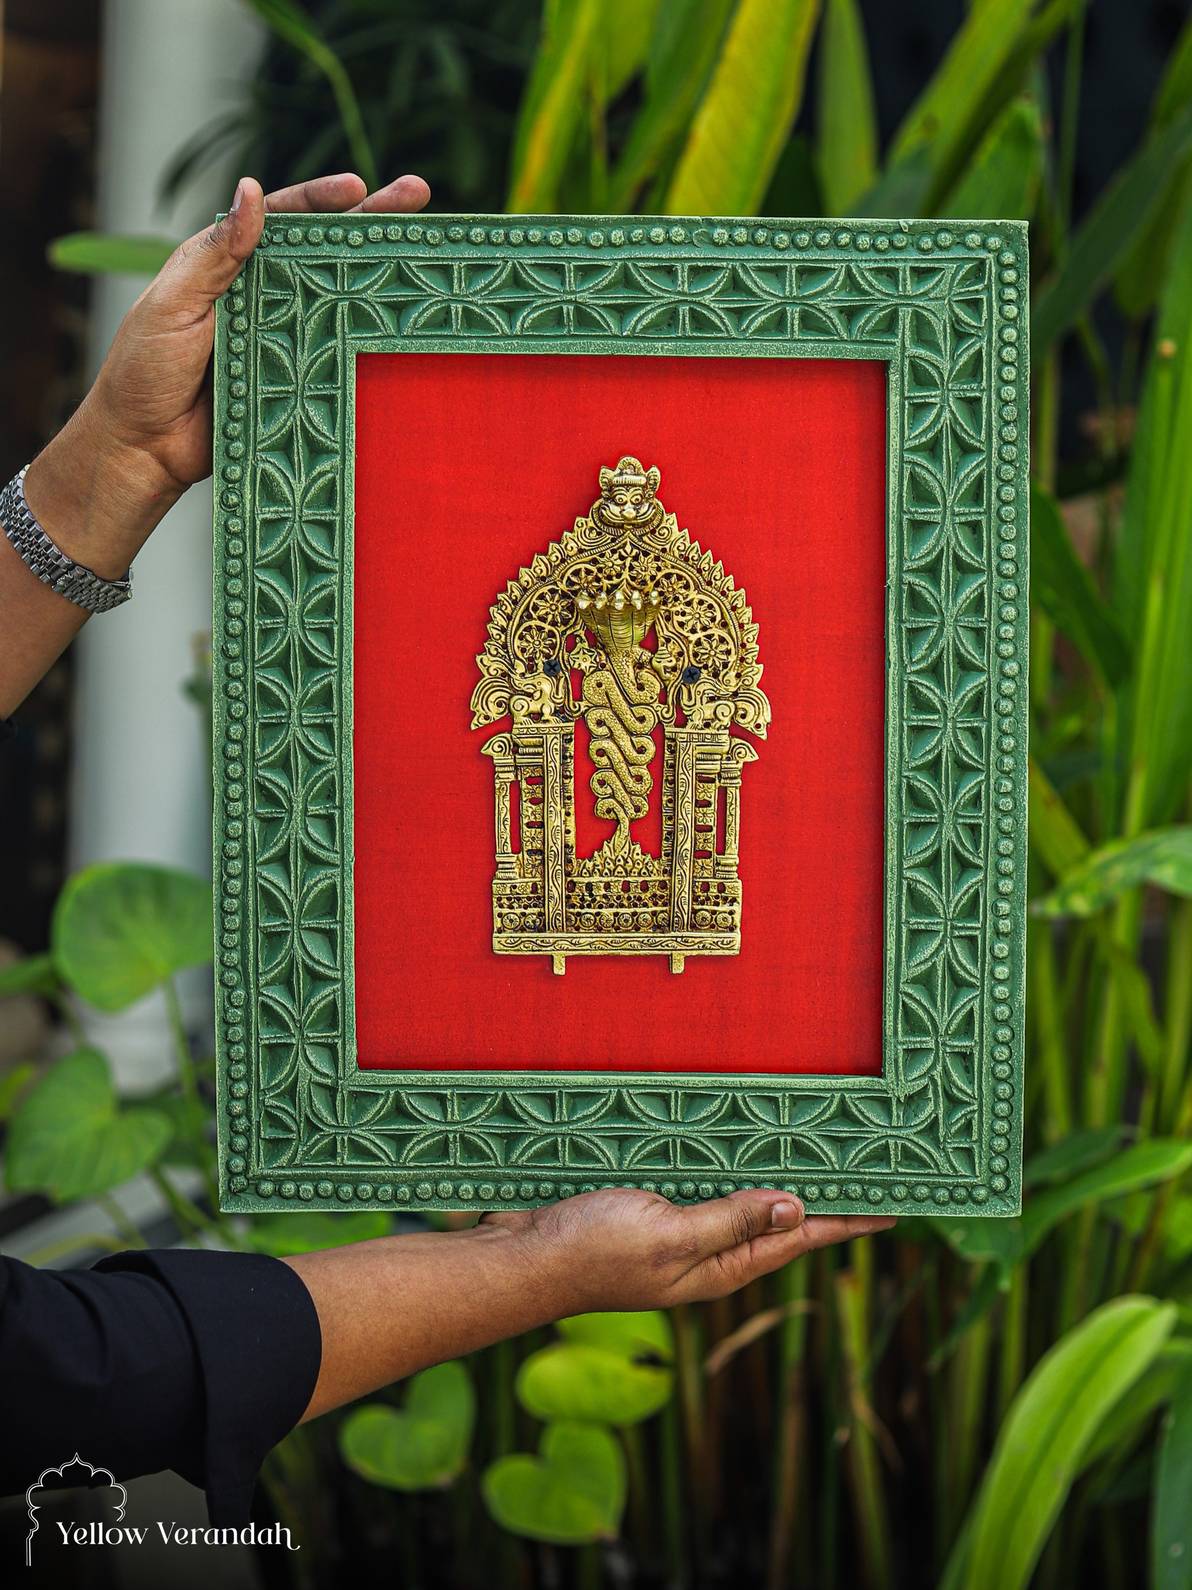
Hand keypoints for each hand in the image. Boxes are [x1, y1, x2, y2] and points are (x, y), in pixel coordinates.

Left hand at [24, 171, 430, 577]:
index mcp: (229, 263)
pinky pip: (338, 356)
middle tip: (419, 194)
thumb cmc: (145, 371)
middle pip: (326, 251)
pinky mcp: (297, 380)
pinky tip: (406, 328)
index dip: (322, 201)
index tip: (359, 187)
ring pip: (341, 300)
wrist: (145, 449)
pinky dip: (372, 342)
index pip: (282, 219)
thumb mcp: (174, 303)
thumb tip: (251, 190)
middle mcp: (264, 294)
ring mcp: (284, 337)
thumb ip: (215, 254)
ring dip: (383, 279)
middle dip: (374, 222)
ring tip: (428, 258)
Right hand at [287, 1186, 893, 1421]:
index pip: (799, 1238)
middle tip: (864, 1167)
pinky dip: (725, 1166)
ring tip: (814, 1150)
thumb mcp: (668, 1236)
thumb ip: (730, 1221)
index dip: (848, 1220)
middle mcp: (704, 1252)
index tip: (894, 1204)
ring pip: (740, 1199)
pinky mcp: (645, 1210)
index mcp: (717, 1266)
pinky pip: (699, 1185)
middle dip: (821, 1197)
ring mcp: (673, 1232)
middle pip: (777, 1220)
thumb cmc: (589, 1251)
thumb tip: (798, 1206)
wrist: (517, 1259)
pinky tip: (730, 1144)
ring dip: (775, 1177)